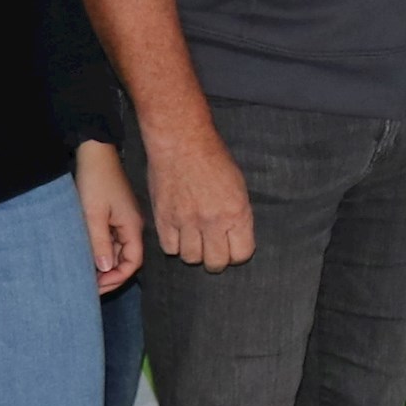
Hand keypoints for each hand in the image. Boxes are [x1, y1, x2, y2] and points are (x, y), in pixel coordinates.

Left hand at [75, 141, 144, 294]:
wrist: (95, 152)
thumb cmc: (95, 181)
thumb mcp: (94, 214)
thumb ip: (100, 243)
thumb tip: (105, 270)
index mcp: (132, 227)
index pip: (133, 262)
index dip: (117, 278)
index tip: (96, 286)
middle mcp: (132, 227)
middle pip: (126, 260)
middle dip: (109, 275)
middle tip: (88, 286)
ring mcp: (123, 221)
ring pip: (117, 251)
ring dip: (104, 265)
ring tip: (85, 274)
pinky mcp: (114, 216)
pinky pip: (111, 240)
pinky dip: (101, 251)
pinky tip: (87, 256)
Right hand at [145, 116, 255, 271]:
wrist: (181, 143)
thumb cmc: (214, 159)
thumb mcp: (238, 186)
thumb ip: (238, 214)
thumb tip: (236, 236)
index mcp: (236, 213)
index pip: (241, 254)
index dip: (237, 255)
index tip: (233, 249)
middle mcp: (212, 222)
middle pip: (216, 263)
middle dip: (216, 260)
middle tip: (213, 250)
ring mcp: (186, 222)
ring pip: (191, 258)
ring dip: (194, 253)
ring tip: (195, 240)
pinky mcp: (164, 219)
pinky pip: (169, 248)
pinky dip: (174, 244)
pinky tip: (178, 234)